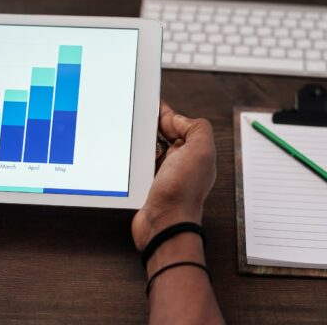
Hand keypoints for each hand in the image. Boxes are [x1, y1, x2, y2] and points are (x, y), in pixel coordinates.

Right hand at [131, 101, 215, 250]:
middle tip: (135, 115)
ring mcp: (163, 173)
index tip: (149, 103)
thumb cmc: (182, 193)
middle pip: (162, 134)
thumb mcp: (201, 151)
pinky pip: (138, 164)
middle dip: (150, 125)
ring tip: (128, 132)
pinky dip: (132, 158)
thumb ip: (196, 128)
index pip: (179, 123)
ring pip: (149, 148)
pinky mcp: (147, 184)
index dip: (165, 113)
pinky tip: (125, 153)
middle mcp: (180, 162)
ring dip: (139, 141)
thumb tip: (178, 120)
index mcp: (195, 151)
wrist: (163, 224)